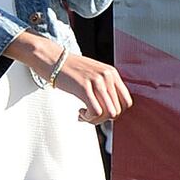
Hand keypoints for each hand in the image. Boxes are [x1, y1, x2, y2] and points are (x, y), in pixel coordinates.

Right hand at [12, 31, 131, 125]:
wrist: (53, 59)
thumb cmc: (71, 69)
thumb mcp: (94, 74)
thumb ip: (105, 87)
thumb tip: (111, 110)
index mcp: (112, 73)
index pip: (127, 102)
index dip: (115, 112)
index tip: (103, 113)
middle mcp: (107, 76)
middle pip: (117, 110)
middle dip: (104, 119)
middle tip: (91, 115)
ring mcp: (96, 81)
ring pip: (108, 113)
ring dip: (96, 120)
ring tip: (85, 114)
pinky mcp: (84, 87)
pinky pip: (95, 112)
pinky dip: (88, 118)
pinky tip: (80, 112)